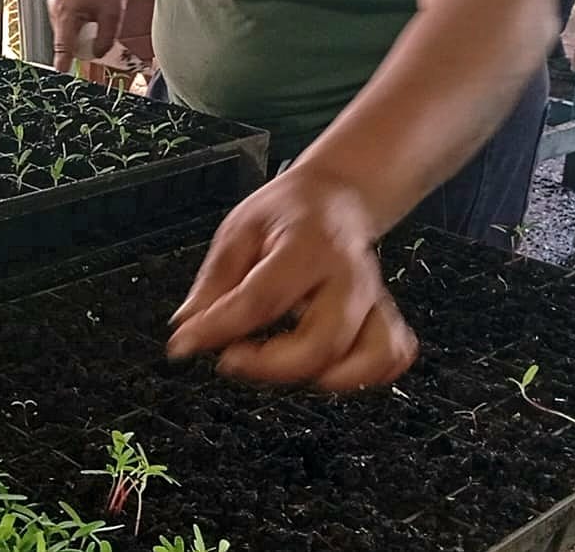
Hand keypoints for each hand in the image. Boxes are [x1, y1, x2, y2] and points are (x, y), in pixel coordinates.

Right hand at [48, 0, 130, 73]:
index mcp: (65, 12)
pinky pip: (65, 19)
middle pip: (63, 39)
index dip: (63, 63)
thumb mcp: (114, 14)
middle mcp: (54, 7)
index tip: (61, 74)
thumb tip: (97, 54)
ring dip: (79, 32)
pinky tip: (91, 13)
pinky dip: (77, 22)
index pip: (62, 46)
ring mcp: (54, 1)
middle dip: (79, 44)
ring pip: (64, 30)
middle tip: (99, 40)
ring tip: (97, 18)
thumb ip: (105, 40)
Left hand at [167, 165, 418, 391]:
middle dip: (269, 365)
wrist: (338, 197)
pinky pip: (389, 357)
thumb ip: (213, 282)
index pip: (262, 298)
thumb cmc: (289, 213)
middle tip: (230, 359)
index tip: (185, 344)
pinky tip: (324, 371)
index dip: (219, 329)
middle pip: (322, 342)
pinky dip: (362, 375)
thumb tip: (188, 325)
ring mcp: (373, 299)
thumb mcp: (238, 231)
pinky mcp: (384, 316)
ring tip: (275, 365)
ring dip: (318, 376)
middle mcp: (349, 275)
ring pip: (367, 357)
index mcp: (308, 245)